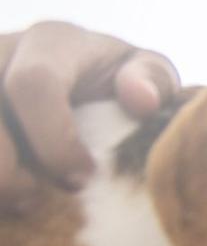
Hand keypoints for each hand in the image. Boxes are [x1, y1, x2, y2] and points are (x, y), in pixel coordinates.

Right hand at [0, 21, 177, 196]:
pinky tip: (2, 203)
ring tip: (15, 202)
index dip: (53, 140)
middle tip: (35, 201)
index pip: (33, 85)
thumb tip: (140, 100)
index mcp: (53, 41)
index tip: (80, 180)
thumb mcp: (148, 77)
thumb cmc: (122, 87)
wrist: (88, 90)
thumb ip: (151, 81)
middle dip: (6, 169)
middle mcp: (1, 50)